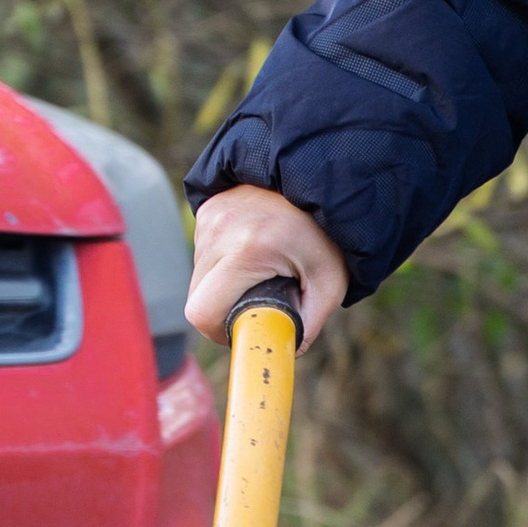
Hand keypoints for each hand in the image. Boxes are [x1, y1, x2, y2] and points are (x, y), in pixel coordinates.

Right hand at [185, 185, 349, 350]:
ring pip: (199, 277)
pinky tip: (252, 251)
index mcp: (249, 250)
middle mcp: (220, 231)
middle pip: (197, 298)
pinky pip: (203, 254)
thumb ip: (310, 323)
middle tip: (255, 306)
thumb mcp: (330, 282)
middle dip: (223, 311)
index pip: (202, 312)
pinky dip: (222, 263)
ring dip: (223, 286)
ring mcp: (208, 217)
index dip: (219, 331)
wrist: (319, 176)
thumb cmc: (328, 233)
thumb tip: (287, 350)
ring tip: (260, 270)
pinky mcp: (206, 209)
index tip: (243, 329)